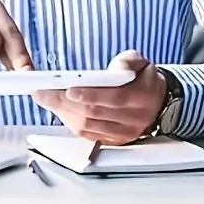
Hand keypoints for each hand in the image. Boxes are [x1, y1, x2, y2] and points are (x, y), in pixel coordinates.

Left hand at [33, 50, 166, 144]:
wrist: (160, 103)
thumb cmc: (145, 79)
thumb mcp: (140, 62)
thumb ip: (128, 61)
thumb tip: (116, 69)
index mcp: (142, 96)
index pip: (114, 97)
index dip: (90, 94)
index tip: (69, 89)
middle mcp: (133, 118)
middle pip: (94, 113)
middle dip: (64, 102)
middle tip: (43, 92)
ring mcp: (123, 133)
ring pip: (88, 126)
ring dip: (64, 113)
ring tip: (46, 99)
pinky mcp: (114, 141)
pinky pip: (88, 135)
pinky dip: (71, 123)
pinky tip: (60, 111)